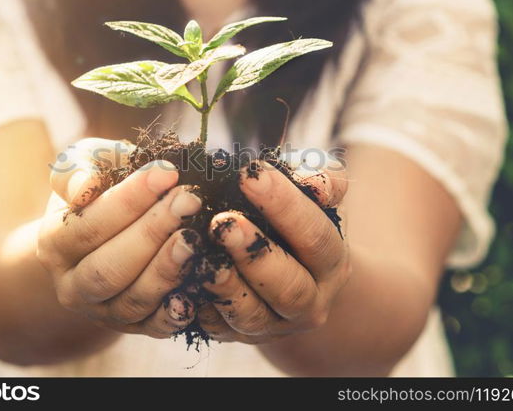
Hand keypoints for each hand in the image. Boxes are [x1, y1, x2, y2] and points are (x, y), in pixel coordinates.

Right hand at [37, 138, 201, 337]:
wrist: (102, 233)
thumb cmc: (99, 188)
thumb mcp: (82, 166)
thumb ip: (79, 170)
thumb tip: (86, 187)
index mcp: (54, 244)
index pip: (88, 226)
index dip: (129, 200)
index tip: (167, 173)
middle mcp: (72, 286)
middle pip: (110, 267)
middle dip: (152, 233)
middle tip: (190, 200)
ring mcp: (102, 312)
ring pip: (133, 300)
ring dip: (167, 268)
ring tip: (196, 237)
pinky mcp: (133, 327)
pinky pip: (155, 327)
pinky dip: (176, 311)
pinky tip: (198, 287)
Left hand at [198, 156, 349, 343]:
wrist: (290, 273)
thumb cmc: (297, 219)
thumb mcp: (315, 196)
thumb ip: (321, 180)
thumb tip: (316, 184)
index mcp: (331, 263)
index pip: (315, 236)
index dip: (284, 206)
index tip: (249, 175)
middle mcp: (310, 302)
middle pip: (288, 286)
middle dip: (254, 254)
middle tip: (222, 222)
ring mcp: (273, 325)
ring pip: (251, 316)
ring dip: (225, 286)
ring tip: (200, 255)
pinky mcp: (238, 337)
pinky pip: (217, 328)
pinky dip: (198, 308)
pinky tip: (180, 282)